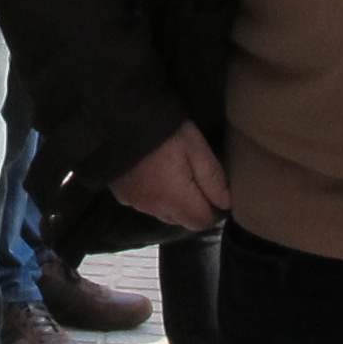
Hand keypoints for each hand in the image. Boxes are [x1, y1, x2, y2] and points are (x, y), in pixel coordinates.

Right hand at [106, 120, 229, 232]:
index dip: (215, 211)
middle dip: (196, 207)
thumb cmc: (163, 132)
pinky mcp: (122, 195)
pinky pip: (147, 204)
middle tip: (201, 179)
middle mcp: (155, 208)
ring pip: (165, 213)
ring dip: (176, 202)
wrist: (115, 121)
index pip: (203, 222)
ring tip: (178, 175)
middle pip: (184, 220)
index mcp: (175, 199)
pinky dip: (157, 196)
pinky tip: (156, 174)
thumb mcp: (196, 147)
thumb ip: (213, 178)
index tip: (220, 192)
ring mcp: (136, 203)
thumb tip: (227, 203)